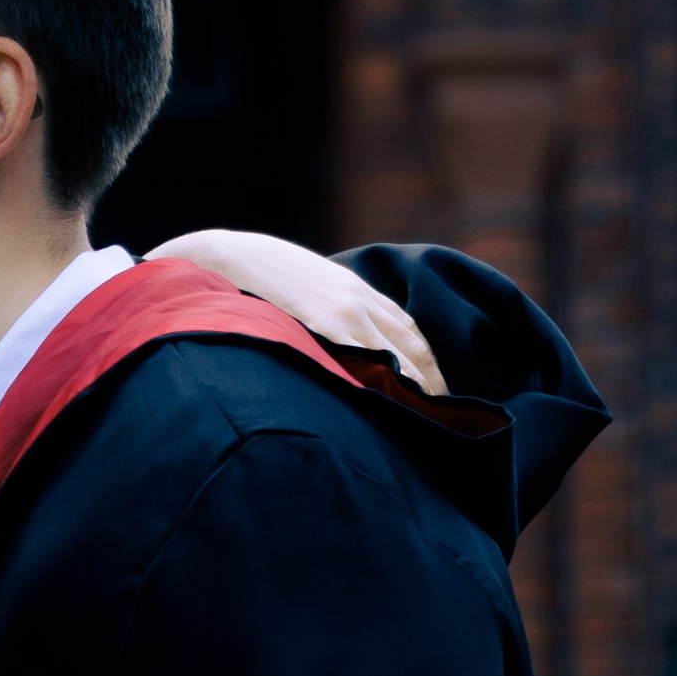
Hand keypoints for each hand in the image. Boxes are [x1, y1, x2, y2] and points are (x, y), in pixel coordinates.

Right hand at [150, 230, 446, 397]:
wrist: (233, 257)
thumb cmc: (265, 277)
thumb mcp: (309, 285)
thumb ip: (330, 309)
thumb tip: (340, 344)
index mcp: (358, 291)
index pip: (409, 329)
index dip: (429, 361)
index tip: (439, 390)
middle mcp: (360, 300)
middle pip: (412, 345)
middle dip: (431, 379)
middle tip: (443, 412)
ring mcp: (346, 310)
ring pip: (396, 354)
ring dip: (414, 386)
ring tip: (425, 418)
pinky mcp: (327, 322)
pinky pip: (364, 358)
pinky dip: (382, 380)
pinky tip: (391, 404)